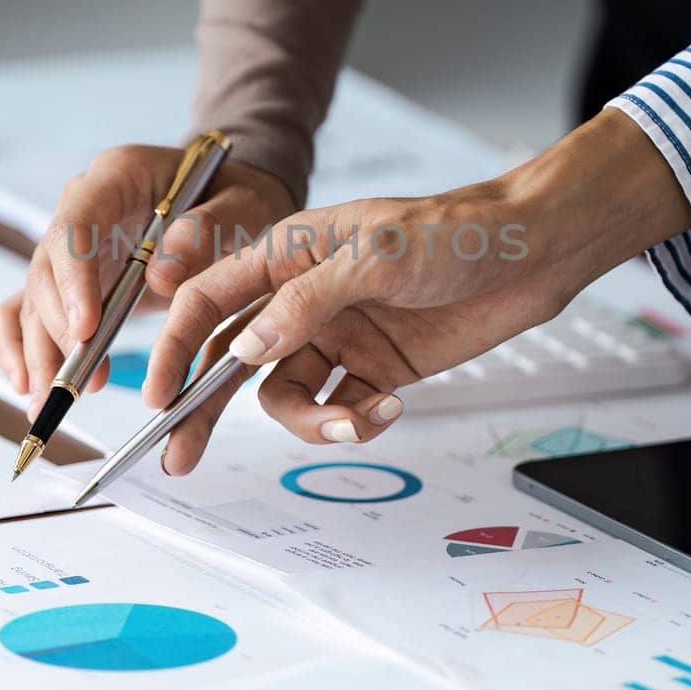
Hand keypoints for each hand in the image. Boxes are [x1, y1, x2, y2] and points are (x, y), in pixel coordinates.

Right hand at [0, 144, 296, 415]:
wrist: (229, 203)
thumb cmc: (234, 199)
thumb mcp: (242, 207)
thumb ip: (206, 231)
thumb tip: (161, 274)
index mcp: (118, 175)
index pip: (77, 223)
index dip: (75, 278)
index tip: (87, 329)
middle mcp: (82, 205)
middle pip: (48, 269)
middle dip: (59, 330)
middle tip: (80, 382)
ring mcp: (71, 244)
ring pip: (34, 298)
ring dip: (41, 352)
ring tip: (52, 404)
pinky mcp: (69, 277)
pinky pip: (28, 309)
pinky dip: (22, 347)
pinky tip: (29, 386)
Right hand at [146, 110, 690, 472]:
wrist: (531, 254)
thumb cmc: (456, 232)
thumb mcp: (378, 255)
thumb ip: (307, 301)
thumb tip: (247, 347)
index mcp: (287, 252)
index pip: (209, 299)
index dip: (177, 347)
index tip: (159, 397)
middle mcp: (302, 296)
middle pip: (232, 358)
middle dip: (205, 407)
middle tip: (180, 457)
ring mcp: (336, 334)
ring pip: (287, 395)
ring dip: (311, 422)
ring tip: (356, 420)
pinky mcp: (373, 367)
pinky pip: (339, 408)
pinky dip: (356, 421)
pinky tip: (389, 406)